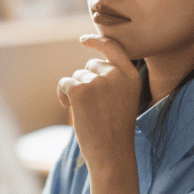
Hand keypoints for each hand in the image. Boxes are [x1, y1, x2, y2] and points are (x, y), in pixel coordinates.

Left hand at [57, 34, 141, 177]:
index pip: (113, 48)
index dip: (97, 41)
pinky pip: (64, 82)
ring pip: (77, 75)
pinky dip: (62, 95)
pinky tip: (69, 109)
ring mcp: (97, 81)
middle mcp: (115, 74)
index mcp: (131, 76)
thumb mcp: (125, 99)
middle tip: (92, 104)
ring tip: (86, 112)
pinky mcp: (79, 90)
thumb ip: (114, 80)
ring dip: (75, 91)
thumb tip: (92, 64)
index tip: (84, 39)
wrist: (112, 154)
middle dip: (86, 80)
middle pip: (90, 65)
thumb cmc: (116, 131)